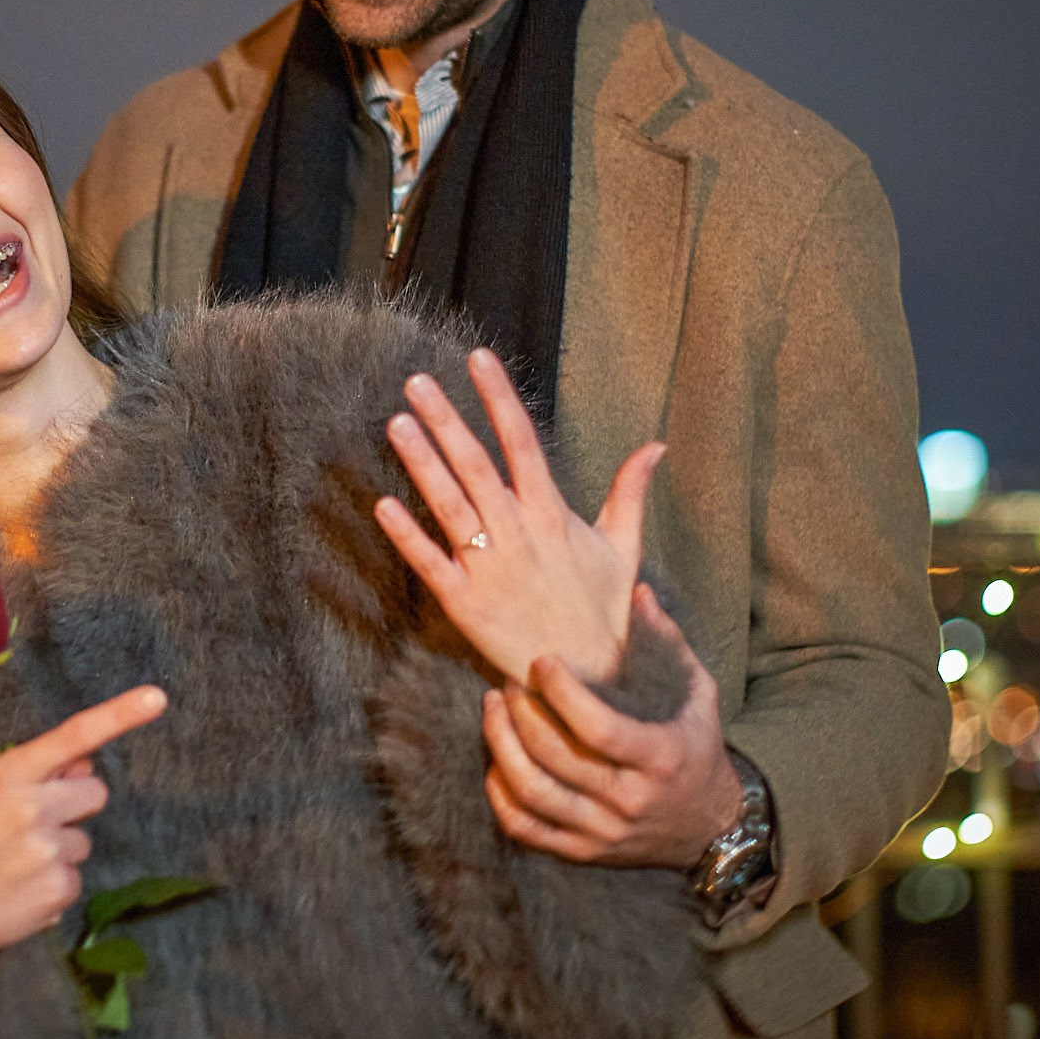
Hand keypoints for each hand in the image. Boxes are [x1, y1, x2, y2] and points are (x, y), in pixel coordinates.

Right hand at [0, 684, 166, 998]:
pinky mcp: (59, 887)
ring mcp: (47, 849)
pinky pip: (75, 878)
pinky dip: (53, 887)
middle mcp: (31, 807)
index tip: (155, 698)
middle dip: (76, 807)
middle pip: (94, 792)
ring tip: (14, 868)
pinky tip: (19, 893)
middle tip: (36, 828)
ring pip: (83, 841)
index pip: (71, 736)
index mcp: (6, 776)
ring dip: (59, 852)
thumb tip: (81, 766)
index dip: (118, 715)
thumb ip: (29, 777)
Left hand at [372, 347, 662, 683]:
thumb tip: (656, 444)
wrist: (589, 680)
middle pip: (477, 465)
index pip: (523, 442)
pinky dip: (407, 535)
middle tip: (416, 381)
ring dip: (422, 464)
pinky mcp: (465, 604)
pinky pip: (430, 563)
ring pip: (450, 506)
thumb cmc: (605, 612)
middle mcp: (519, 535)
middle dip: (447, 420)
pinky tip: (382, 504)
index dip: (499, 398)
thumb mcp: (624, 548)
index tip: (477, 358)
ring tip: (396, 423)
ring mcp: (490, 569)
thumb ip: (630, 492)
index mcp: (553, 515)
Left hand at [479, 585, 743, 868]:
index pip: (598, 728)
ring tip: (493, 709)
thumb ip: (668, 642)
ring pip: (533, 792)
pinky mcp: (583, 852)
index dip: (561, 693)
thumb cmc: (699, 748)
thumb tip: (636, 591)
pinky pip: (526, 828)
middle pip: (555, 757)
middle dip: (521, 712)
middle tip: (508, 680)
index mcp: (659, 758)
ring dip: (502, 746)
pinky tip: (495, 760)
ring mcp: (603, 831)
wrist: (712, 828)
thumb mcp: (698, 693)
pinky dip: (500, 795)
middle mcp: (629, 800)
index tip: (540, 662)